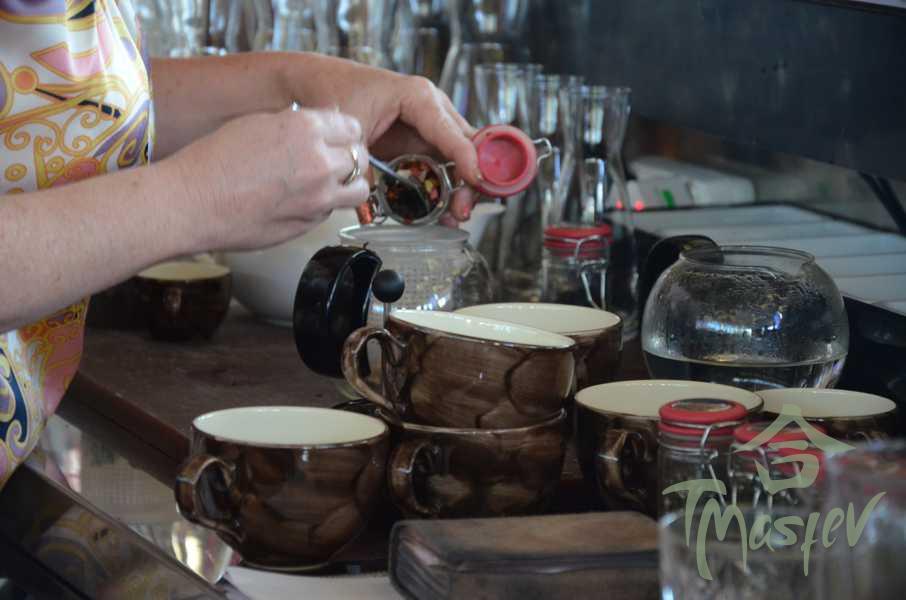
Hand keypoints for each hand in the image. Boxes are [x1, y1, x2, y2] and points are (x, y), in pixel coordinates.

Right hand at [158, 106, 369, 251]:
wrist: (192, 203)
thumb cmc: (213, 162)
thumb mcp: (257, 124)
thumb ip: (296, 125)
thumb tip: (318, 128)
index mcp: (306, 128)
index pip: (352, 126)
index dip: (345, 132)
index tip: (339, 137)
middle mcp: (319, 161)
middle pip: (361, 156)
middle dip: (350, 156)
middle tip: (335, 159)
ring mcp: (319, 196)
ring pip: (359, 189)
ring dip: (349, 184)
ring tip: (330, 183)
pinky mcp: (311, 223)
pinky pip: (332, 211)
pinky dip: (325, 206)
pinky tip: (301, 201)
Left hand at [293, 57, 479, 225]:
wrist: (320, 83)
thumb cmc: (336, 93)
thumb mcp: (348, 133)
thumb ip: (362, 169)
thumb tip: (371, 209)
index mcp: (419, 97)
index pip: (453, 131)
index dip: (468, 159)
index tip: (475, 182)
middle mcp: (433, 110)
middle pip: (467, 146)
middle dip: (469, 181)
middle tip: (460, 210)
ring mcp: (430, 127)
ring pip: (459, 160)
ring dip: (460, 190)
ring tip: (452, 218)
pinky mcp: (421, 143)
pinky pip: (442, 167)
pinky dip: (445, 190)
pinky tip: (442, 213)